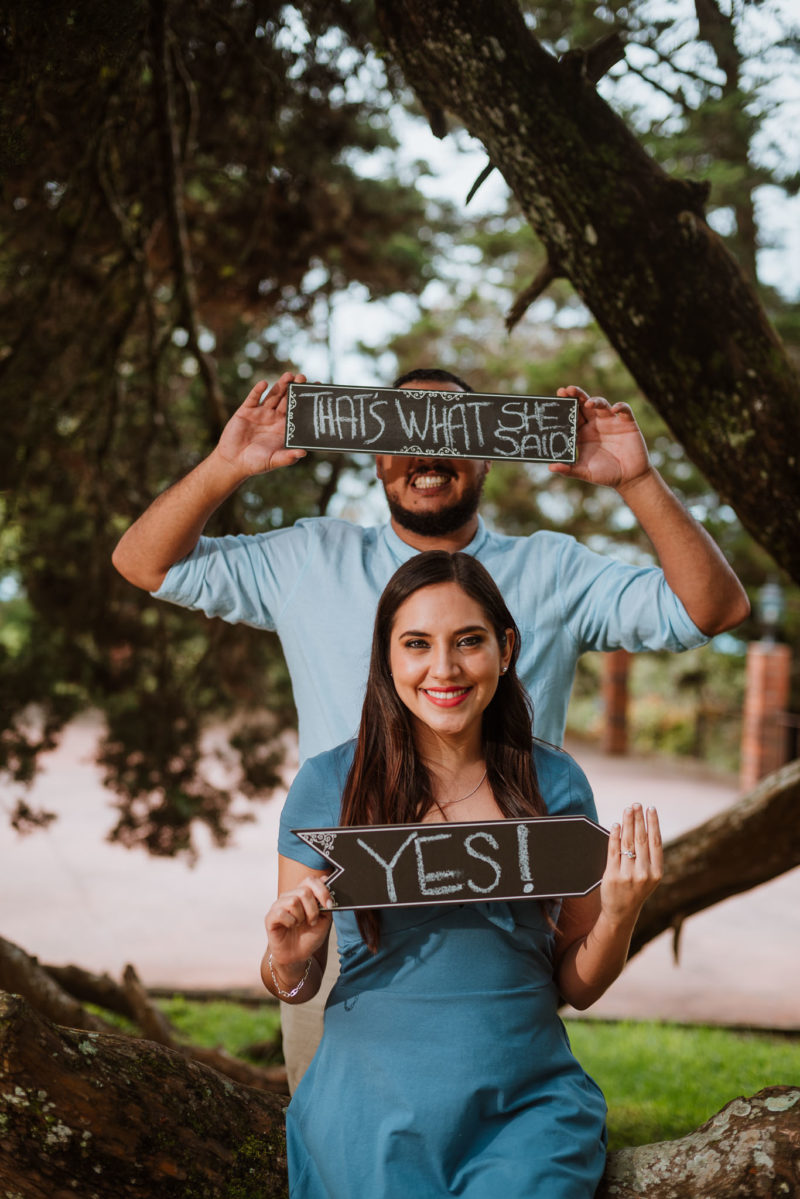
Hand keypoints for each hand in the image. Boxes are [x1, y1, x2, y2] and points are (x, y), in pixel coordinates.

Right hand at [214, 371, 308, 476]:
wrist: (233, 462)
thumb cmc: (256, 464)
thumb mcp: (273, 461)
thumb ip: (287, 457)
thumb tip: (303, 453)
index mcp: (283, 428)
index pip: (297, 412)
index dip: (305, 402)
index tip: (315, 390)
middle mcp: (273, 418)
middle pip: (286, 400)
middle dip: (294, 389)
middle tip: (303, 377)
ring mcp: (260, 413)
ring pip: (273, 396)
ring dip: (280, 385)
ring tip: (289, 376)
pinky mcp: (246, 411)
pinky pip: (253, 398)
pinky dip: (258, 391)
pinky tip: (264, 384)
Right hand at [264, 874, 332, 974]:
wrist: (297, 955)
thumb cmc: (308, 937)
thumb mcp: (324, 920)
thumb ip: (326, 903)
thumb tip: (326, 885)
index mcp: (302, 894)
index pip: (310, 880)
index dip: (322, 890)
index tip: (328, 904)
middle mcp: (289, 897)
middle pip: (304, 891)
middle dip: (313, 909)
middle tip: (312, 921)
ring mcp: (278, 906)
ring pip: (293, 901)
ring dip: (301, 917)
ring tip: (300, 924)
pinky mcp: (270, 917)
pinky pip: (281, 913)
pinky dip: (290, 922)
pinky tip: (291, 926)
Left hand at [549, 384, 650, 489]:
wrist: (629, 478)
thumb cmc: (605, 474)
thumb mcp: (585, 472)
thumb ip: (569, 470)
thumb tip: (550, 467)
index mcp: (582, 433)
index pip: (571, 416)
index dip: (564, 407)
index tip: (556, 398)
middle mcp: (595, 425)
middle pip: (583, 405)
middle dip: (575, 396)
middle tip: (566, 390)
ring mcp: (611, 422)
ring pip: (601, 405)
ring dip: (594, 401)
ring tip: (587, 403)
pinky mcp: (627, 423)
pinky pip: (624, 411)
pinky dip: (620, 407)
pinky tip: (614, 410)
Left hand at [600, 804, 662, 926]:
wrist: (621, 914)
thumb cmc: (635, 891)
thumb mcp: (649, 877)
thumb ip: (648, 857)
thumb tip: (642, 828)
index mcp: (657, 872)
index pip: (655, 842)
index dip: (653, 824)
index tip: (651, 809)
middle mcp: (644, 873)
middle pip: (641, 839)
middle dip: (638, 819)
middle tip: (636, 804)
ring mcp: (628, 875)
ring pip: (627, 843)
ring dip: (627, 823)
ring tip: (627, 810)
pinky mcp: (612, 876)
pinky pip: (613, 851)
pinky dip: (615, 836)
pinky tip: (616, 825)